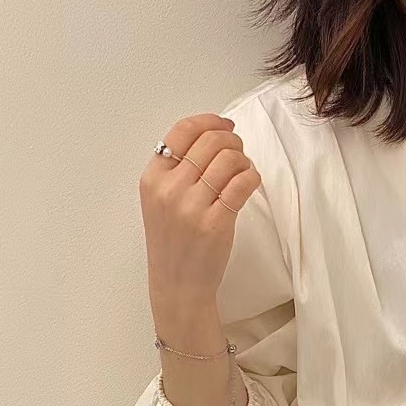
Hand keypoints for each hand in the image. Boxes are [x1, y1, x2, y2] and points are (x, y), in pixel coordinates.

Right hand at [139, 112, 261, 309]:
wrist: (177, 284)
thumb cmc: (172, 242)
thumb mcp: (159, 200)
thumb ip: (175, 169)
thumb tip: (209, 136)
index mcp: (153, 178)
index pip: (183, 130)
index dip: (210, 121)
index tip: (225, 126)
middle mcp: (170, 188)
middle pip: (211, 141)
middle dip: (232, 140)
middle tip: (238, 151)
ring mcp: (192, 206)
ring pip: (230, 159)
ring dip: (244, 160)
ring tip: (244, 171)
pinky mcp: (216, 223)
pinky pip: (243, 183)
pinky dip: (253, 177)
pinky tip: (250, 183)